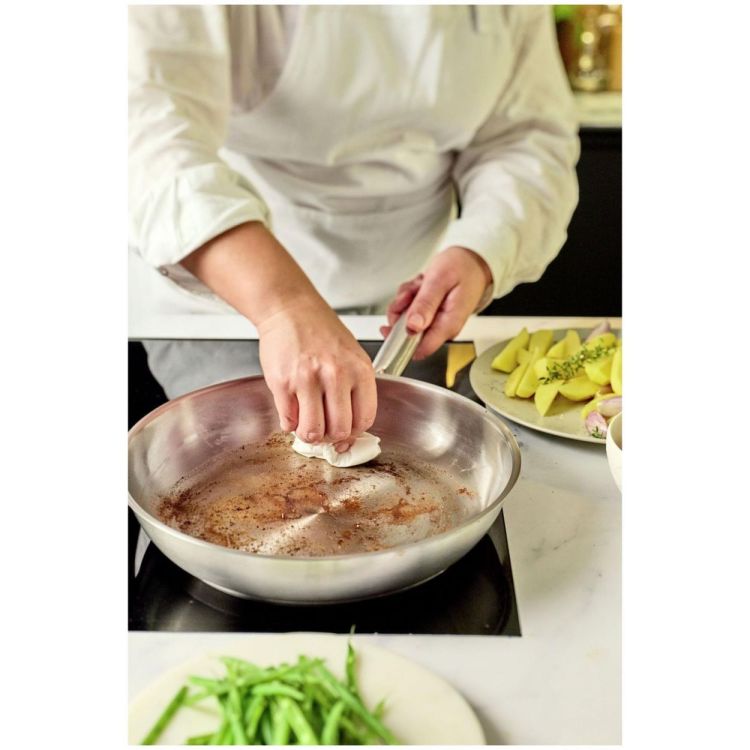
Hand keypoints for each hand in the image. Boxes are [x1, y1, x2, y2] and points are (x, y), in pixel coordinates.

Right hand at [181, 223, 376, 452]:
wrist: (290, 309)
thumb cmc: (321, 331)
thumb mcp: (352, 356)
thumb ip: (355, 390)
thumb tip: (349, 431)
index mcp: (359, 370)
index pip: (365, 419)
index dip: (354, 433)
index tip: (345, 432)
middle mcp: (336, 375)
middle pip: (339, 430)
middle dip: (331, 437)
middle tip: (324, 430)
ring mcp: (307, 379)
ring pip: (312, 431)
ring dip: (309, 434)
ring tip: (306, 423)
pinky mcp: (282, 382)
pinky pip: (288, 421)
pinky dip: (289, 423)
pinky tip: (292, 409)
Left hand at [380, 246, 492, 359]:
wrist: (473, 261)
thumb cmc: (463, 268)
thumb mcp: (440, 280)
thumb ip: (426, 304)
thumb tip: (412, 327)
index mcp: (448, 325)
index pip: (420, 349)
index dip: (400, 341)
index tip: (391, 324)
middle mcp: (441, 328)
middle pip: (407, 332)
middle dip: (403, 309)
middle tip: (414, 290)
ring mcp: (435, 322)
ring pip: (405, 318)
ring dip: (406, 299)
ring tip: (421, 284)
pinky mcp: (429, 315)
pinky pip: (409, 309)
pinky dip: (409, 295)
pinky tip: (421, 286)